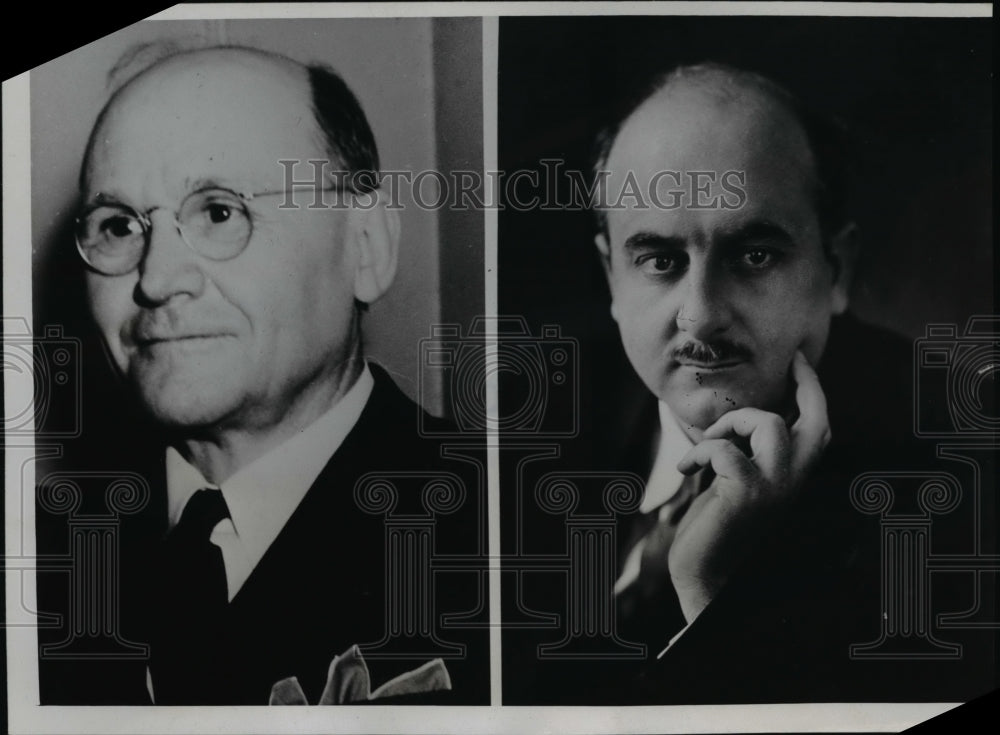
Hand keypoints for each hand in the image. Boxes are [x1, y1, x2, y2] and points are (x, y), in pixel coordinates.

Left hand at [668, 351, 830, 622]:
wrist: (705, 577)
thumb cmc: (714, 529)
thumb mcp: (737, 483)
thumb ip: (747, 454)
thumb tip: (740, 418)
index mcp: (794, 479)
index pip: (819, 428)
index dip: (814, 391)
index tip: (801, 360)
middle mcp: (793, 483)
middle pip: (815, 419)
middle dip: (802, 388)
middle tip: (790, 366)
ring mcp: (774, 489)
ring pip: (768, 425)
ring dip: (730, 423)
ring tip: (707, 444)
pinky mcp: (746, 496)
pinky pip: (724, 450)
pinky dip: (700, 451)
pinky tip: (687, 468)